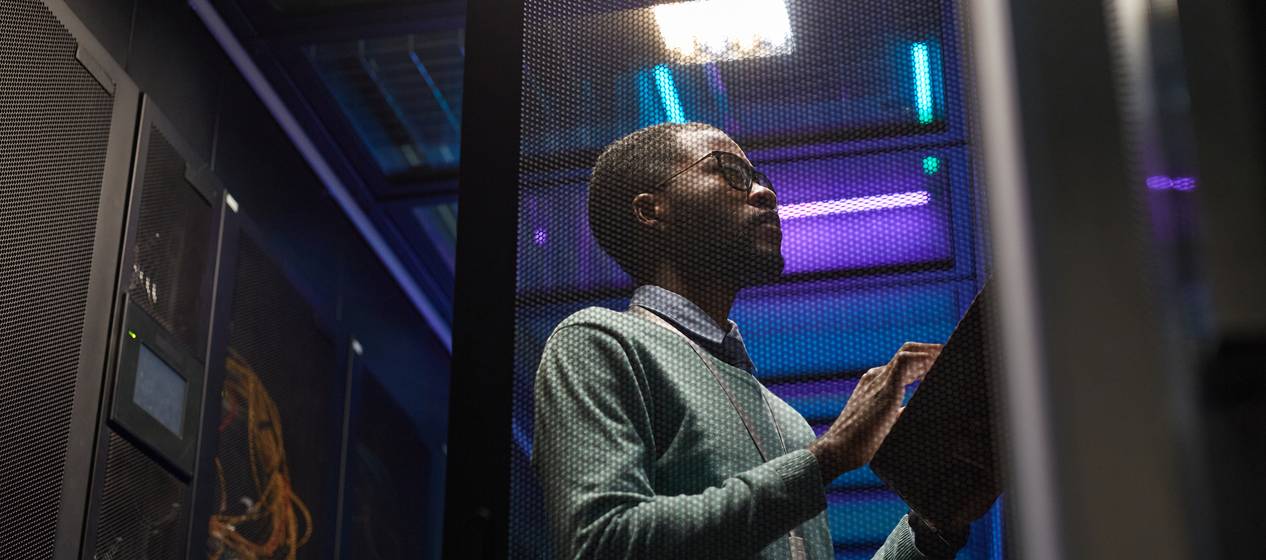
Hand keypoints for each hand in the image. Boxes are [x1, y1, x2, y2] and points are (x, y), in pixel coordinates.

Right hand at [807, 342, 941, 483]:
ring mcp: (878, 380)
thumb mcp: (884, 424)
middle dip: (931, 351)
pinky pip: (906, 361)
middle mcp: (875, 377)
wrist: (838, 450)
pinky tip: (938, 364)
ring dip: (932, 352)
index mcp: (875, 385)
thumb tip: (912, 410)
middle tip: (952, 356)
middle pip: (907, 352)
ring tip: (951, 356)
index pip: (903, 363)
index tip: (942, 364)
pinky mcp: (884, 388)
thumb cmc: (859, 443)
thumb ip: (898, 414)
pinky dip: (925, 359)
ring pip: (908, 352)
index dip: (924, 361)